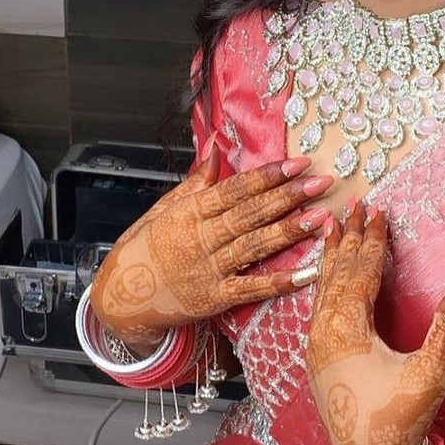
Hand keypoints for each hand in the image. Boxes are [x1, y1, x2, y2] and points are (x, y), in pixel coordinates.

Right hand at [90, 140, 334, 343]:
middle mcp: (201, 238)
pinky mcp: (215, 298)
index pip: (236, 189)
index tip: (298, 164)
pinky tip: (307, 273)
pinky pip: (252, 289)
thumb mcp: (165, 207)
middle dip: (289, 197)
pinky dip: (279, 282)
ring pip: (255, 246)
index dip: (269, 176)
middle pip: (250, 214)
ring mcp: (209, 269)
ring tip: (321, 217)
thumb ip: (197, 180)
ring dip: (290, 232)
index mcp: (191, 212)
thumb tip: (216, 146)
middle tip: (322, 183)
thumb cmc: (145, 247)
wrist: (122, 294)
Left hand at [305, 202, 444, 444]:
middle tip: (353, 207)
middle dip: (348, 240)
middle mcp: (322, 333)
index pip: (359, 273)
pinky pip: (317, 309)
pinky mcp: (316, 361)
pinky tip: (325, 278)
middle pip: (336, 275)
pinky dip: (323, 284)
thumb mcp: (433, 371)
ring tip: (331, 228)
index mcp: (344, 330)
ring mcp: (315, 348)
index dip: (371, 241)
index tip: (377, 210)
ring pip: (322, 290)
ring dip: (331, 258)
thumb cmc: (402, 420)